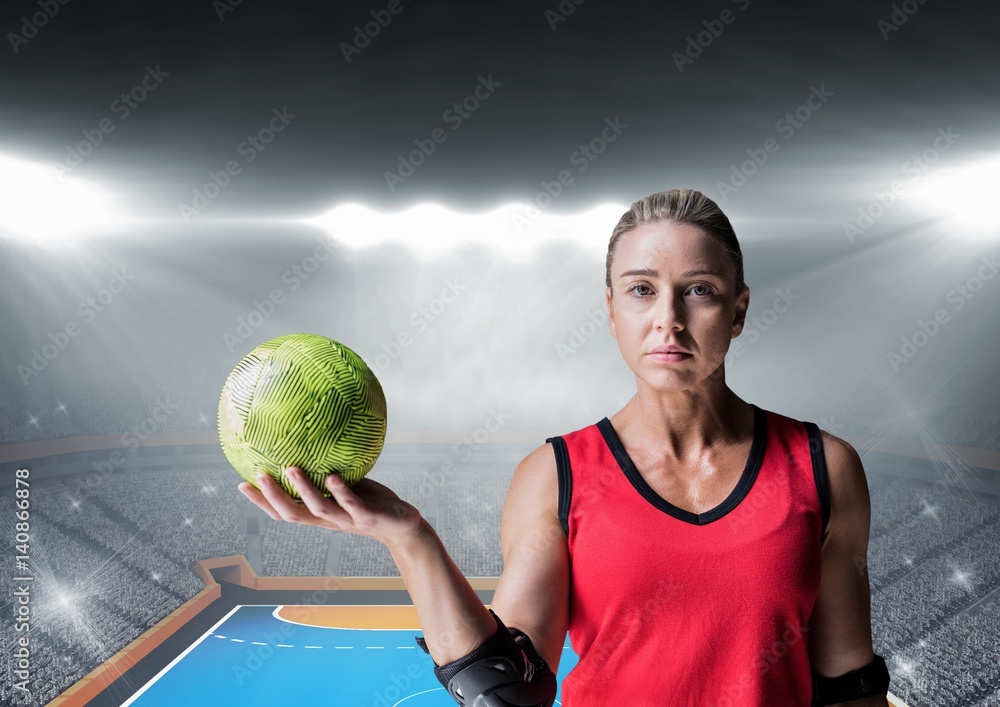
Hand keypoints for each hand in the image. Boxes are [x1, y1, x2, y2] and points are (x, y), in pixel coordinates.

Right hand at [238, 467, 424, 549]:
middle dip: (273, 497)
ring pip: (319, 508)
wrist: (402, 525)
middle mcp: (329, 519)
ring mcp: (347, 519)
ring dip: (304, 489)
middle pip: (293, 514)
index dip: (261, 502)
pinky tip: (333, 476)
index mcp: (319, 513)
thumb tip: (313, 443)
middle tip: (258, 475)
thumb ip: (328, 471)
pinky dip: (341, 492)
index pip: (283, 511)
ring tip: (291, 469)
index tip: (241, 484)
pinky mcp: (367, 517)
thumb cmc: (371, 502)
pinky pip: (352, 504)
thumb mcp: (347, 485)